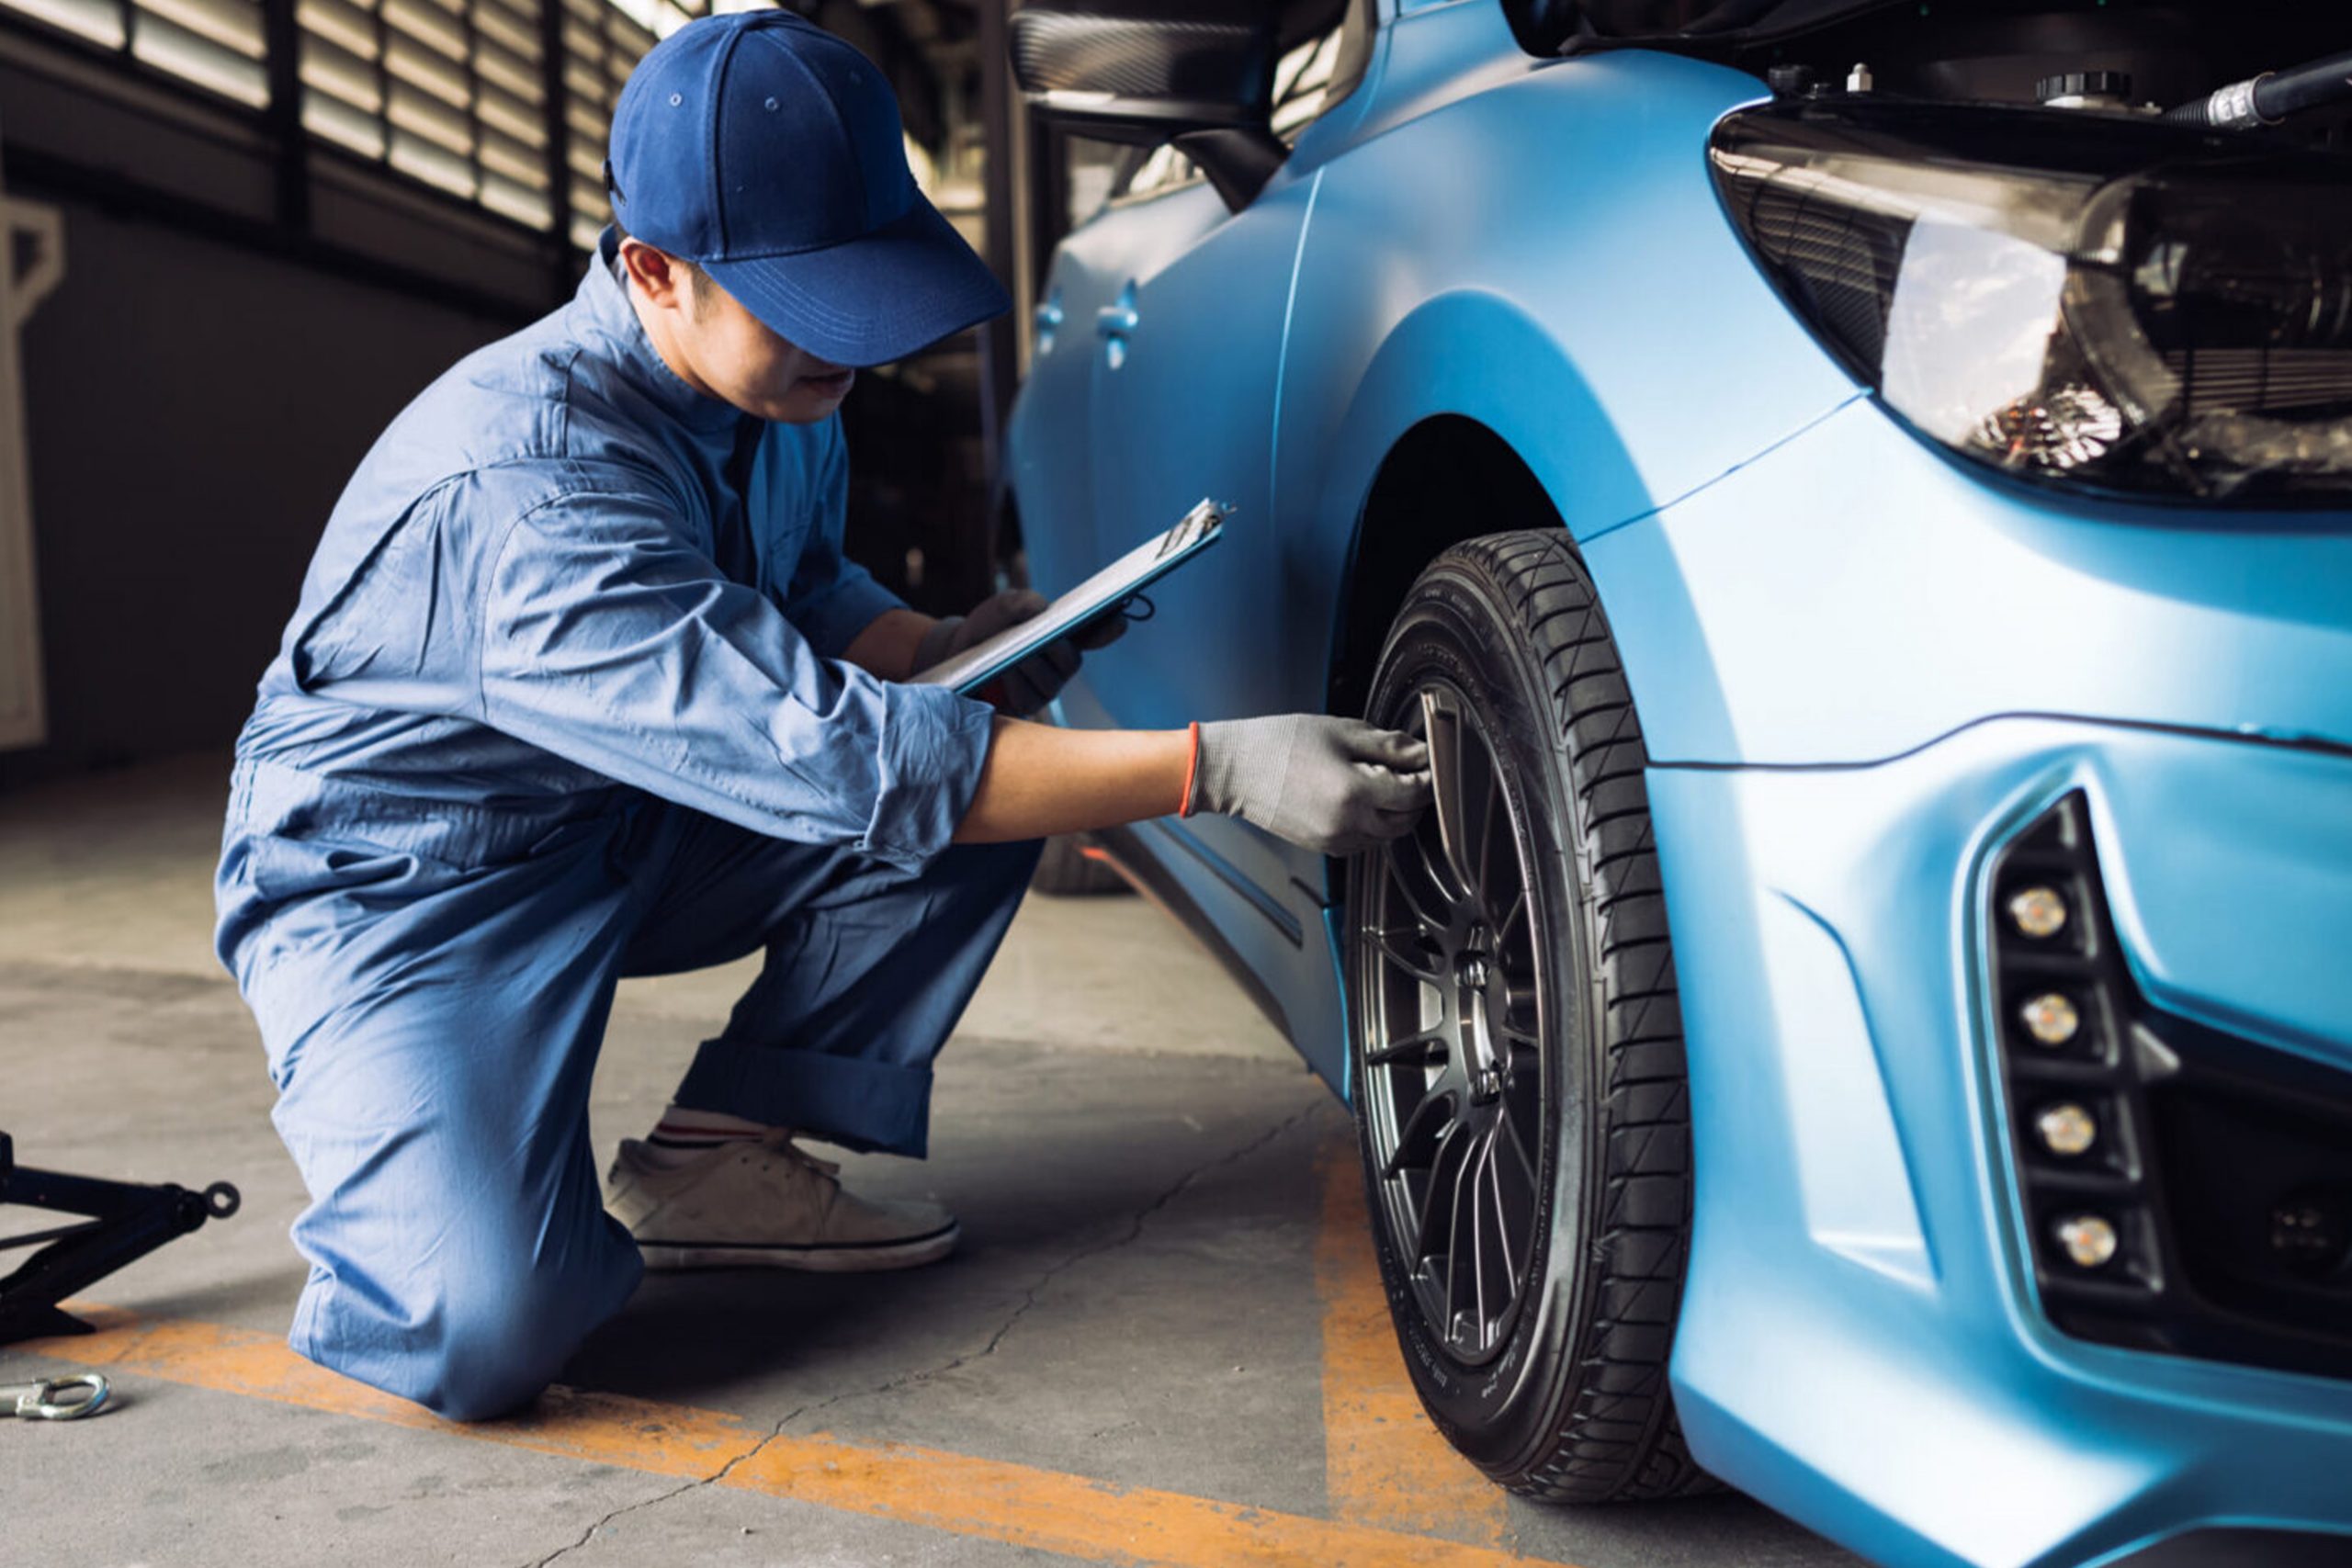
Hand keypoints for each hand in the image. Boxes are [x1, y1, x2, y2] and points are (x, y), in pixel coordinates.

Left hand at [914, 590, 1125, 717]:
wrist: (956, 655)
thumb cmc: (986, 630)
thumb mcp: (998, 608)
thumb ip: (1018, 601)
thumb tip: (1039, 608)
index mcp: (1062, 636)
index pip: (1093, 634)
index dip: (1108, 629)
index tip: (1118, 619)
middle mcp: (1060, 664)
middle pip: (1072, 661)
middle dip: (1056, 649)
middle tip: (1042, 637)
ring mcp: (1047, 687)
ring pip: (1051, 681)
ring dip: (1030, 665)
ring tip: (1011, 655)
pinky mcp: (1028, 706)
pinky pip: (1029, 698)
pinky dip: (1015, 682)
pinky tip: (1003, 672)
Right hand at [1186, 716, 1430, 854]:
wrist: (1235, 770)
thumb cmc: (1281, 744)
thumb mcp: (1340, 732)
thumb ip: (1387, 744)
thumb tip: (1421, 753)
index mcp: (1354, 792)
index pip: (1414, 793)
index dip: (1428, 776)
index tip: (1429, 761)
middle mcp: (1348, 824)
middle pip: (1406, 820)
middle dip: (1415, 797)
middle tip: (1412, 770)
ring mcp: (1335, 840)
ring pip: (1388, 835)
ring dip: (1395, 812)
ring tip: (1384, 781)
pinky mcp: (1324, 847)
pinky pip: (1365, 841)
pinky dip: (1374, 824)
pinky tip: (1362, 799)